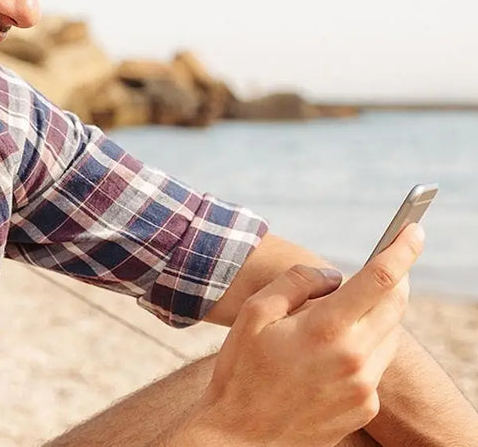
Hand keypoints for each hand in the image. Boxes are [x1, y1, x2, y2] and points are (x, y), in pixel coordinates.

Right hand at [179, 223, 423, 446]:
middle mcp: (355, 359)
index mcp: (327, 330)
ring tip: (334, 317)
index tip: (414, 229)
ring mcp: (364, 387)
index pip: (380, 279)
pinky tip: (327, 354)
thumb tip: (332, 274)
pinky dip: (362, 346)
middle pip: (395, 305)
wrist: (241, 437)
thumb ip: (297, 283)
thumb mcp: (255, 314)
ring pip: (387, 334)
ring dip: (374, 314)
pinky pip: (375, 364)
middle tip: (384, 263)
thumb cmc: (242, 370)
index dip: (401, 250)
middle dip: (394, 278)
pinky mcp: (365, 407)